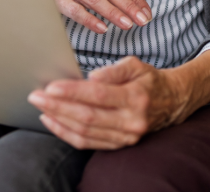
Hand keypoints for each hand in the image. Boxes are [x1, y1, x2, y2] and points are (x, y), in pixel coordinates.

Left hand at [28, 49, 209, 149]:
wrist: (172, 101)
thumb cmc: (150, 79)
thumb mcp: (136, 65)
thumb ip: (113, 70)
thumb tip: (90, 78)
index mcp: (136, 97)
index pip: (97, 95)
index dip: (72, 92)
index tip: (51, 86)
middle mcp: (131, 121)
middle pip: (87, 117)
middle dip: (58, 107)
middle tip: (37, 96)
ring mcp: (126, 137)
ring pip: (85, 133)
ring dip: (59, 121)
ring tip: (41, 108)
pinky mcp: (120, 145)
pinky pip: (89, 143)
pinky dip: (68, 134)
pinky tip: (54, 122)